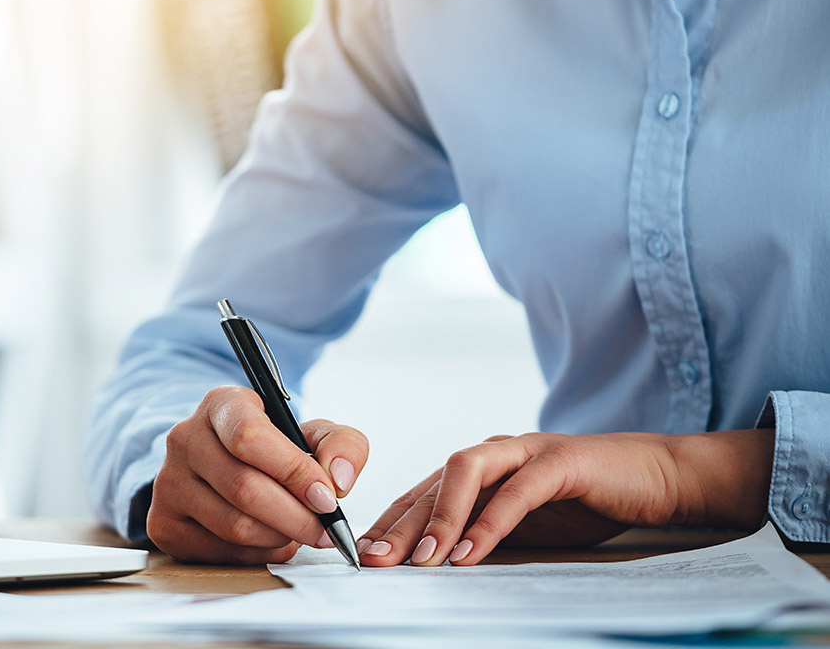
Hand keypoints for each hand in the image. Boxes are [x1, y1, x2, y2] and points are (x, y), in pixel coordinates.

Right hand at [146, 386, 368, 563]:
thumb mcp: (312, 432)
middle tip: (326, 529)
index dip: (293, 471)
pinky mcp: (163, 523)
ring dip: (280, 537)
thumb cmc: (274, 446)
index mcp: (222, 404)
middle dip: (296, 516)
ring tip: (302, 532)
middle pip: (244, 488)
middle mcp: (185, 438)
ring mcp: (168, 482)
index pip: (250, 437)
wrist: (225, 462)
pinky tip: (273, 540)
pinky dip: (257, 554)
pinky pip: (219, 551)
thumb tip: (339, 480)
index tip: (328, 496)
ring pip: (234, 525)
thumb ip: (342, 444)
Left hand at [358, 429, 773, 566]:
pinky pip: (518, 490)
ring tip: (421, 562)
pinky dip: (491, 523)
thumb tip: (438, 567)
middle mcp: (496, 451)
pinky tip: (472, 555)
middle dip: (401, 523)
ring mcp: (527, 451)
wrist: (653, 476)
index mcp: (484, 467)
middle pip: (434, 481)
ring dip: (440, 518)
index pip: (425, 491)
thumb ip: (485, 533)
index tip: (364, 557)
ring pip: (467, 471)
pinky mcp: (560, 461)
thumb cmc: (585, 501)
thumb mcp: (526, 524)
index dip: (392, 522)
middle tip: (375, 561)